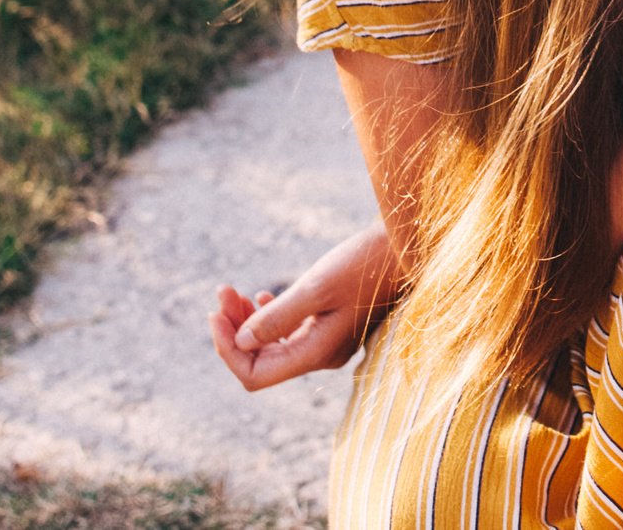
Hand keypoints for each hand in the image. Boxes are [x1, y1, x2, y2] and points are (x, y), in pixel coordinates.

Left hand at [209, 220, 397, 390]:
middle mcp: (321, 355)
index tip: (214, 314)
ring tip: (233, 291)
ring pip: (272, 344)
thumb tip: (241, 342)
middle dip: (234, 329)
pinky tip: (261, 295)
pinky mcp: (332, 324)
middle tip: (222, 292)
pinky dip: (268, 315)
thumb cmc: (366, 264)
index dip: (228, 350)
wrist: (408, 247)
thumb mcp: (317, 287)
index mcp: (317, 353)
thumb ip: (278, 317)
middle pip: (261, 359)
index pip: (255, 374)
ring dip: (247, 320)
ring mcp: (327, 341)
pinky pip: (288, 332)